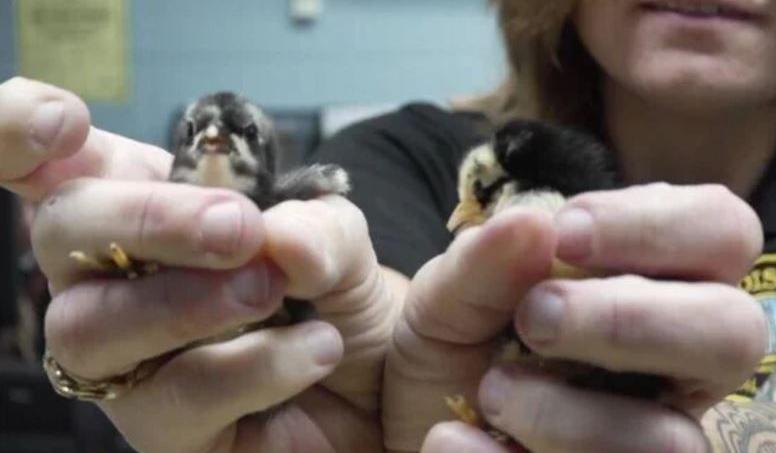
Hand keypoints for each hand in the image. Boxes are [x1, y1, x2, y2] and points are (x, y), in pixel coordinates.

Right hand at [2, 78, 398, 451]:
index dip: (24, 131)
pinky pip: (170, 400)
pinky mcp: (161, 428)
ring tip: (271, 291)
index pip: (63, 163)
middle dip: (144, 218)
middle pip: (62, 231)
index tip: (67, 124)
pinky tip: (315, 349)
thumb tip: (277, 235)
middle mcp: (120, 278)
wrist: (379, 383)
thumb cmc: (339, 296)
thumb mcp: (341, 243)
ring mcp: (130, 357)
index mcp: (154, 206)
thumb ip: (317, 226)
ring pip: (86, 327)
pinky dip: (250, 367)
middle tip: (235, 227)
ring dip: (184, 302)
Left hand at [385, 184, 766, 452]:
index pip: (721, 231)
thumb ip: (482, 262)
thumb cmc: (453, 343)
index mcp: (656, 287)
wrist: (411, 418)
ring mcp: (655, 437)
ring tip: (489, 393)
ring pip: (673, 441)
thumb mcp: (447, 295)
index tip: (567, 231)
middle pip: (737, 333)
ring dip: (566, 414)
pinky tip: (456, 440)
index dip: (657, 224)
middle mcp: (677, 364)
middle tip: (537, 318)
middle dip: (631, 319)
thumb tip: (533, 223)